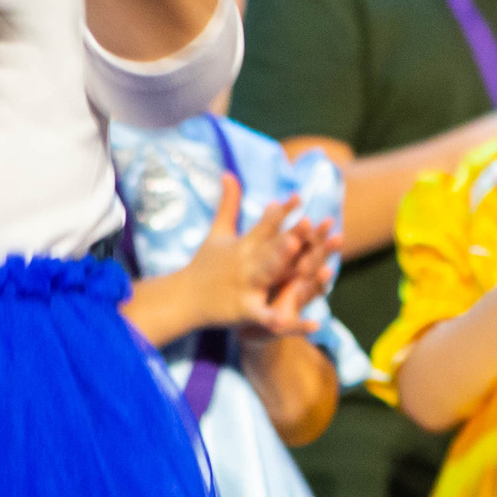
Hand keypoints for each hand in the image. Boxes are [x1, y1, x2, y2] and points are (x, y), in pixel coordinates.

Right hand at [182, 174, 325, 336]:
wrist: (182, 299)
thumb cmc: (204, 264)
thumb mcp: (217, 233)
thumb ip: (228, 203)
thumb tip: (229, 172)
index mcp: (243, 245)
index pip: (265, 224)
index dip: (282, 211)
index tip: (300, 196)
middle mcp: (245, 263)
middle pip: (269, 248)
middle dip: (286, 237)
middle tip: (306, 226)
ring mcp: (245, 286)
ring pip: (267, 275)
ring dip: (283, 267)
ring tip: (307, 262)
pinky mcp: (244, 310)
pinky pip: (269, 316)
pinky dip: (291, 323)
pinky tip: (314, 324)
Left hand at [252, 214, 341, 334]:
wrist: (244, 321)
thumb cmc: (255, 285)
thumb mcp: (259, 256)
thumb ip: (267, 230)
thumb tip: (272, 201)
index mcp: (289, 262)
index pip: (306, 244)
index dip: (316, 233)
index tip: (327, 219)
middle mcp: (296, 280)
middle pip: (313, 262)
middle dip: (324, 251)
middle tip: (338, 237)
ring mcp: (291, 301)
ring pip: (309, 289)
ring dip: (320, 282)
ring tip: (328, 272)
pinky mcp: (282, 323)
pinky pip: (293, 325)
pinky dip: (302, 327)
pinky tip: (315, 326)